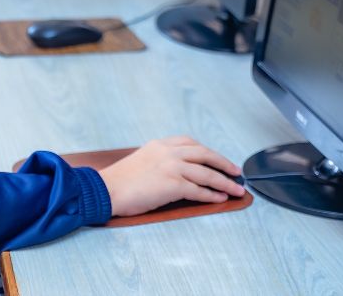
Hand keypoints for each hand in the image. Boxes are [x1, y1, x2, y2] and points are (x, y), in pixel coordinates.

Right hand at [98, 136, 244, 216]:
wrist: (107, 189)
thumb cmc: (120, 180)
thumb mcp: (142, 160)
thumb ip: (160, 159)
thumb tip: (178, 170)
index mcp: (159, 145)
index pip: (190, 143)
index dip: (208, 152)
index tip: (217, 159)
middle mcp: (168, 152)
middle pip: (205, 154)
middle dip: (223, 163)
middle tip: (236, 171)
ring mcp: (171, 167)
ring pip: (206, 173)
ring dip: (224, 182)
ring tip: (236, 189)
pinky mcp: (173, 185)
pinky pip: (199, 190)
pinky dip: (212, 195)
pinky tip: (220, 198)